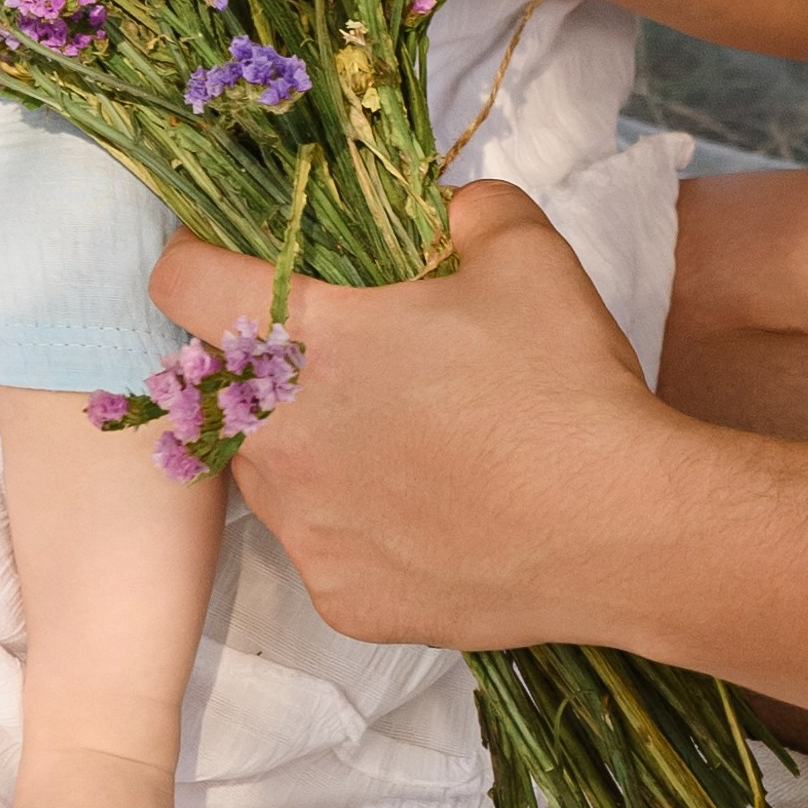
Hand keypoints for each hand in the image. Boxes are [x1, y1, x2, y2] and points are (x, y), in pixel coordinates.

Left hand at [150, 181, 652, 649]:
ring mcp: (307, 531)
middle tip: (348, 358)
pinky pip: (323, 546)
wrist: (625, 528)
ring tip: (397, 438)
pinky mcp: (342, 599)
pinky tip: (428, 511)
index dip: (198, 261)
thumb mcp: (520, 247)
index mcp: (303, 343)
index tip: (227, 260)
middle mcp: (280, 441)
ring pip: (270, 473)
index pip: (182, 287)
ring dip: (305, 446)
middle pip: (224, 387)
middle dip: (264, 364)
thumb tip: (436, 213)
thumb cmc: (564, 380)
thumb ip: (459, 208)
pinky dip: (356, 523)